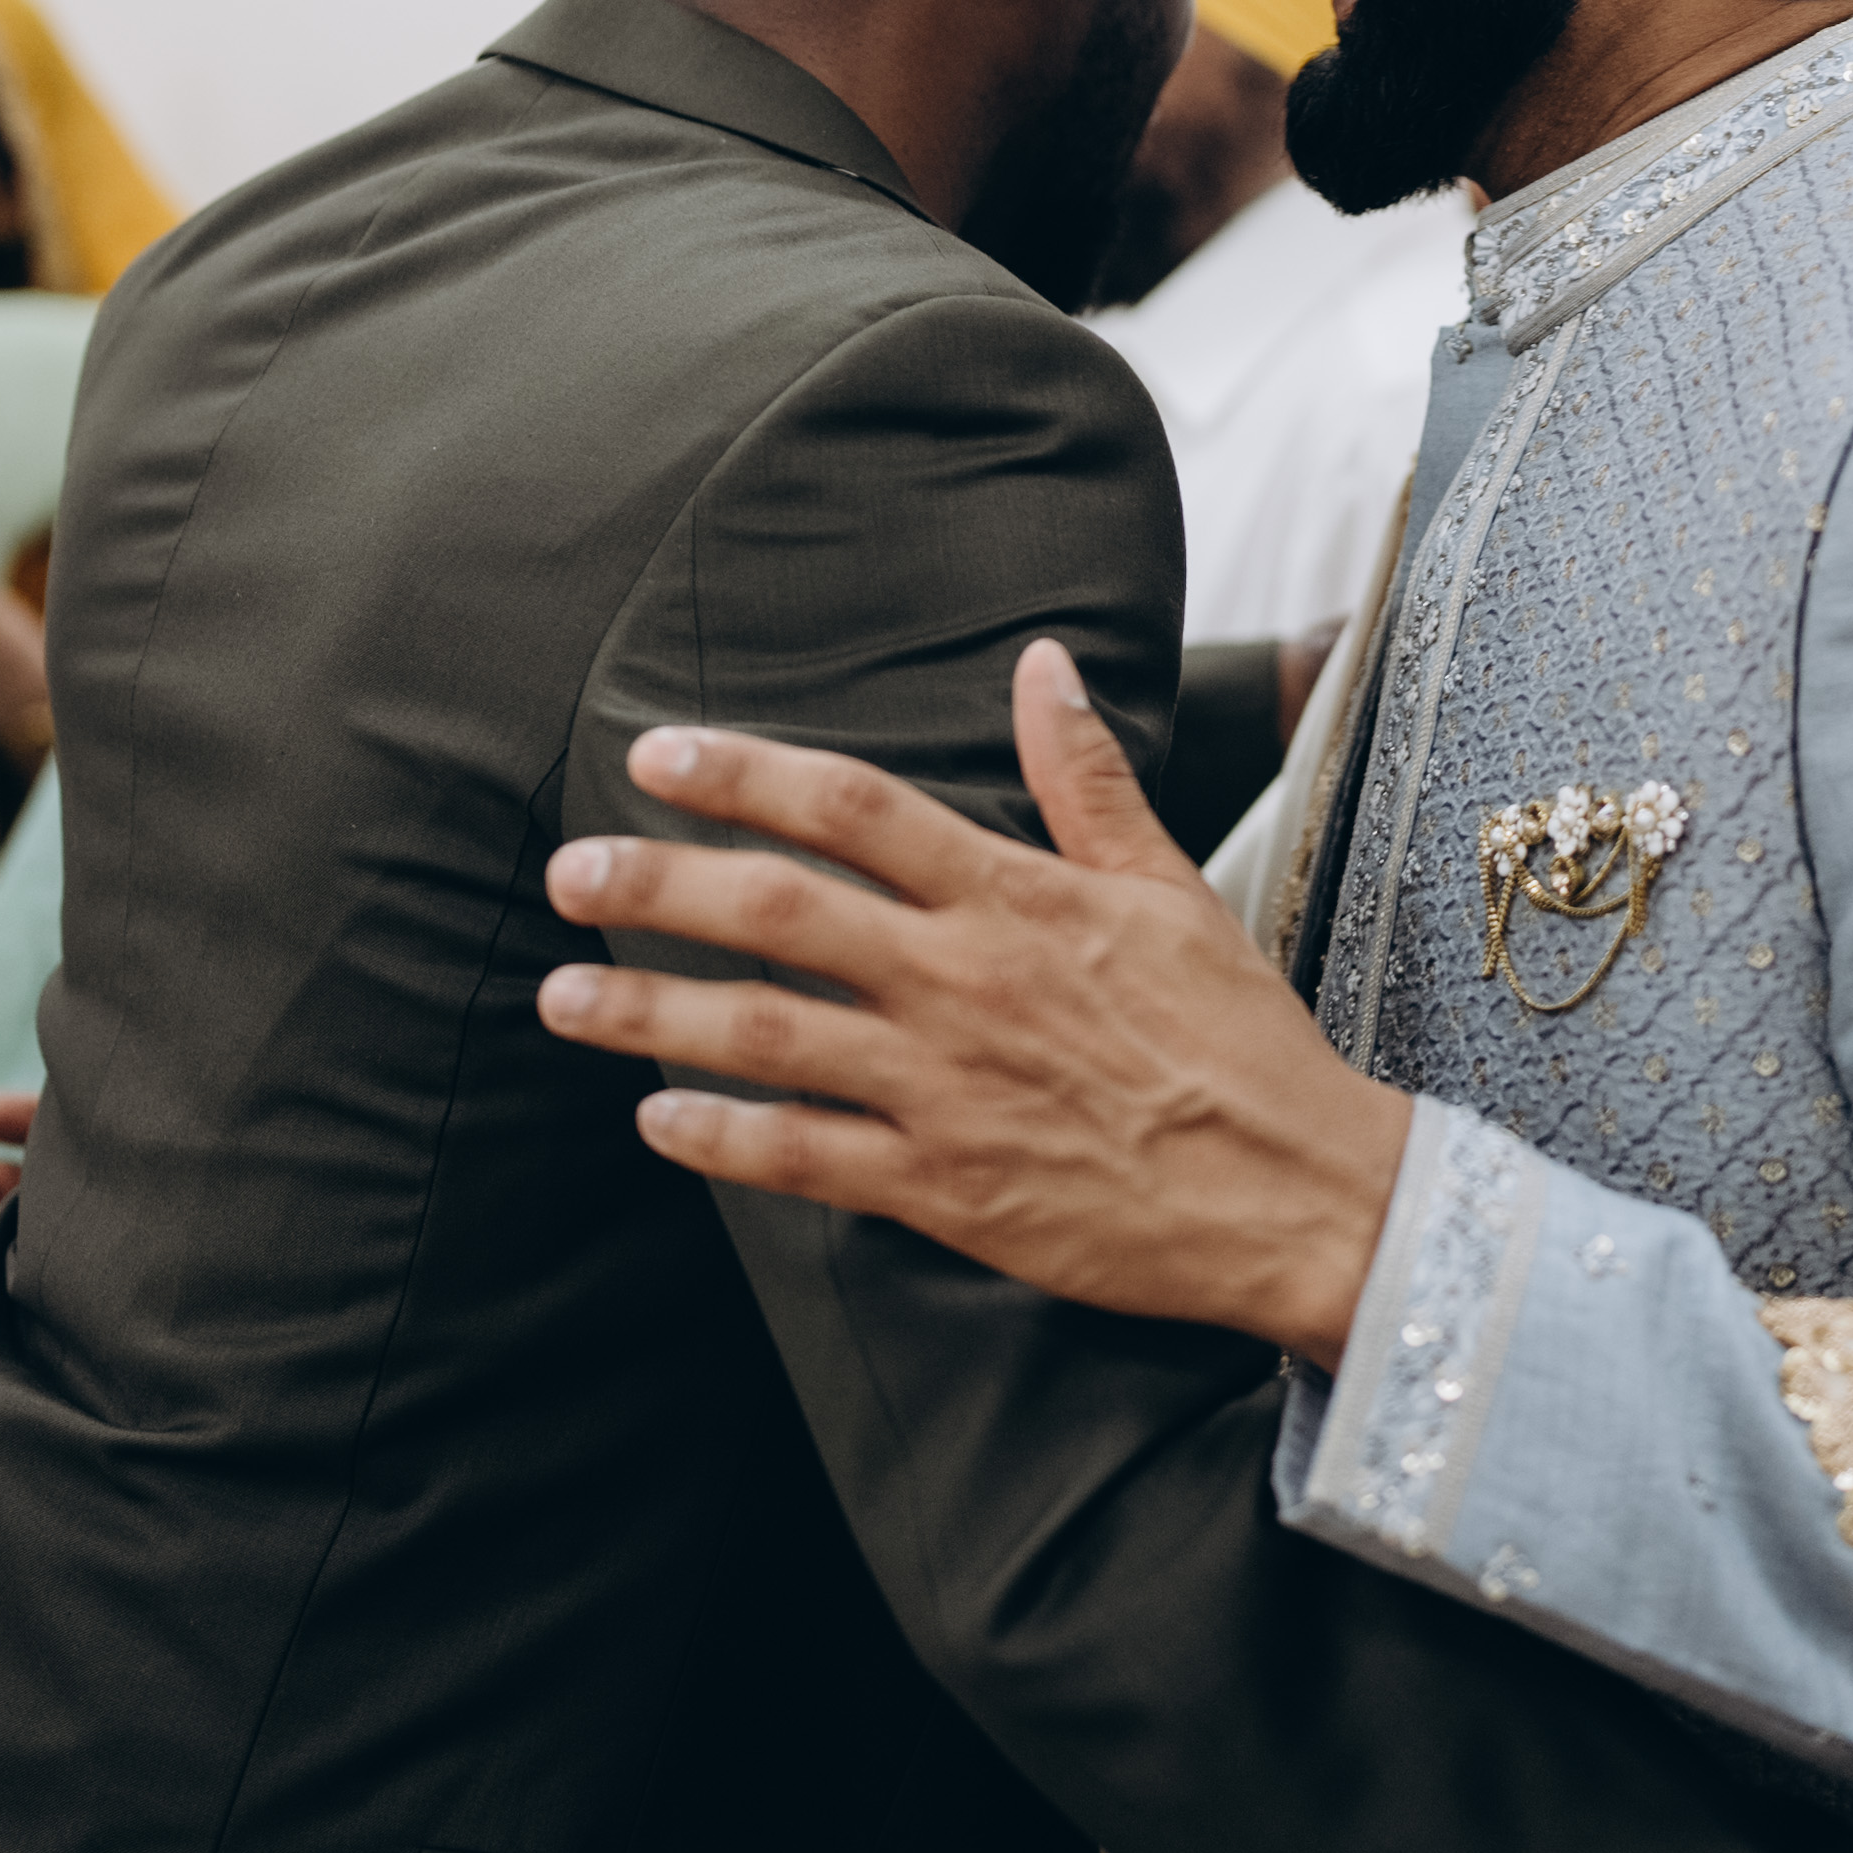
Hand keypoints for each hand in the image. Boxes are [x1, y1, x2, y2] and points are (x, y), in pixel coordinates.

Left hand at [539, 641, 1415, 1369]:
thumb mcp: (1169, 886)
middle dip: (659, 885)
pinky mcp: (945, 1189)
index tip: (656, 753)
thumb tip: (1043, 663)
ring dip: (651, 1013)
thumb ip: (1085, 777)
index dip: (745, 774)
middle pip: (781, 914)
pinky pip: (804, 1158)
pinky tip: (657, 1119)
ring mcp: (947, 1089)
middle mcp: (966, 982)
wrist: (1294, 1189)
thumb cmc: (1234, 1035)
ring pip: (766, 1037)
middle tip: (569, 871)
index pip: (854, 809)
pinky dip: (720, 1139)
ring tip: (559, 998)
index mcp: (1018, 896)